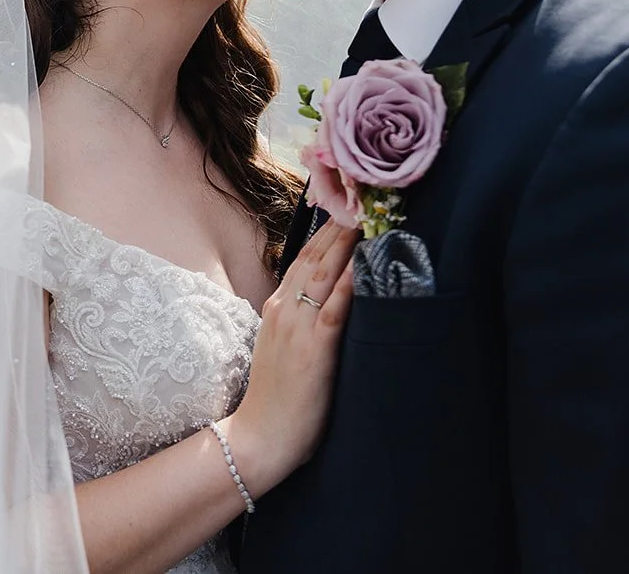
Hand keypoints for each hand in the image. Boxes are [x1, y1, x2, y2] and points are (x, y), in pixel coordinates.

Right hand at [220, 219, 357, 496]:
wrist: (260, 438)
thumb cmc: (278, 398)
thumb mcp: (283, 347)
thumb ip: (302, 320)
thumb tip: (328, 297)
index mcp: (278, 307)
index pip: (305, 255)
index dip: (328, 226)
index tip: (349, 201)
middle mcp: (285, 309)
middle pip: (316, 255)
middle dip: (341, 221)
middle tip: (363, 191)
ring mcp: (297, 327)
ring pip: (325, 273)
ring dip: (348, 241)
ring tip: (368, 212)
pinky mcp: (313, 350)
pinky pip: (335, 309)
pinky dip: (351, 282)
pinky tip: (365, 262)